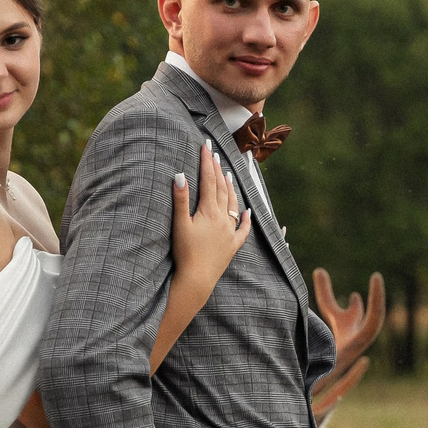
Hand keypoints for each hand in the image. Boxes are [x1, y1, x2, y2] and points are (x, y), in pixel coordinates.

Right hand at [169, 141, 251, 282]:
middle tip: (214, 155)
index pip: (209, 181)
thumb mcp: (179, 224)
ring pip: (233, 205)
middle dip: (217, 170)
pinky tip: (247, 211)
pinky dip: (245, 219)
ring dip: (231, 188)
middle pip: (221, 189)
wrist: (197, 279)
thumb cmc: (185, 253)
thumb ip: (180, 199)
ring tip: (228, 175)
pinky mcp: (232, 246)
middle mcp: (223, 219)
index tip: (205, 147)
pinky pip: (242, 230)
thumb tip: (180, 175)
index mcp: (210, 212)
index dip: (207, 163)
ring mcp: (230, 232)